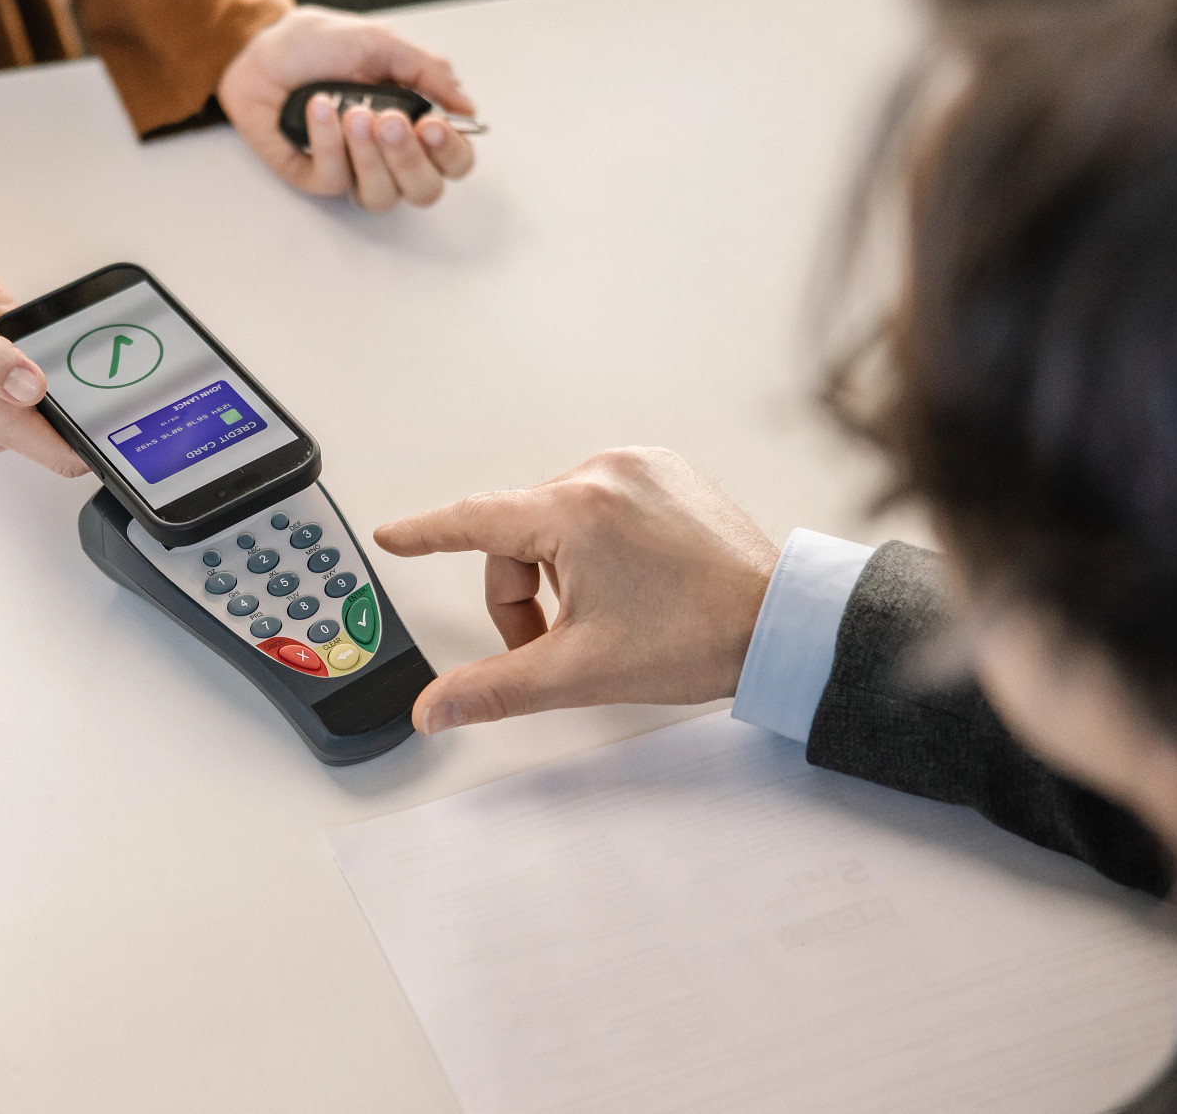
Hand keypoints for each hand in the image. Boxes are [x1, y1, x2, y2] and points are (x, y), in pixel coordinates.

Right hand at [0, 207, 87, 477]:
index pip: (64, 456)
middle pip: (73, 436)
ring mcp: (9, 405)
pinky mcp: (18, 386)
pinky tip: (66, 344)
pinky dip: (71, 369)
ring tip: (85, 351)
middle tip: (108, 369)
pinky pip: (61, 388)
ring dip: (86, 387)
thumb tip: (28, 388)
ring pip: (70, 411)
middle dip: (96, 408)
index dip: (99, 441)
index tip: (125, 413)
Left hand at [216, 6, 477, 210]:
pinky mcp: (316, 177)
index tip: (432, 123)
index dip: (450, 151)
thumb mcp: (382, 43)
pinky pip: (335, 179)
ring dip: (370, 155)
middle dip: (409, 158)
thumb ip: (429, 72)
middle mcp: (389, 155)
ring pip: (382, 196)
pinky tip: (318, 106)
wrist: (264, 49)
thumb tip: (466, 107)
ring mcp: (353, 170)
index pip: (453, 160)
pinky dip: (328, 141)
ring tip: (352, 111)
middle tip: (388, 120)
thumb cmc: (320, 45)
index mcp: (414, 123)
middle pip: (424, 190)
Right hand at [373, 447, 778, 733]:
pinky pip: (600, 503)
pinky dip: (597, 543)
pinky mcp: (665, 472)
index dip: (425, 534)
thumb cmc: (700, 637)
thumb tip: (434, 710)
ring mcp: (638, 467)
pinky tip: (632, 581)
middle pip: (518, 534)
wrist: (783, 624)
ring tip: (608, 612)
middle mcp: (604, 472)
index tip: (394, 536)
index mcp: (575, 510)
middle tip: (557, 643)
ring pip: (557, 520)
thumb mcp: (580, 671)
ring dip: (561, 570)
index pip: (473, 519)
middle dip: (524, 595)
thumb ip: (494, 688)